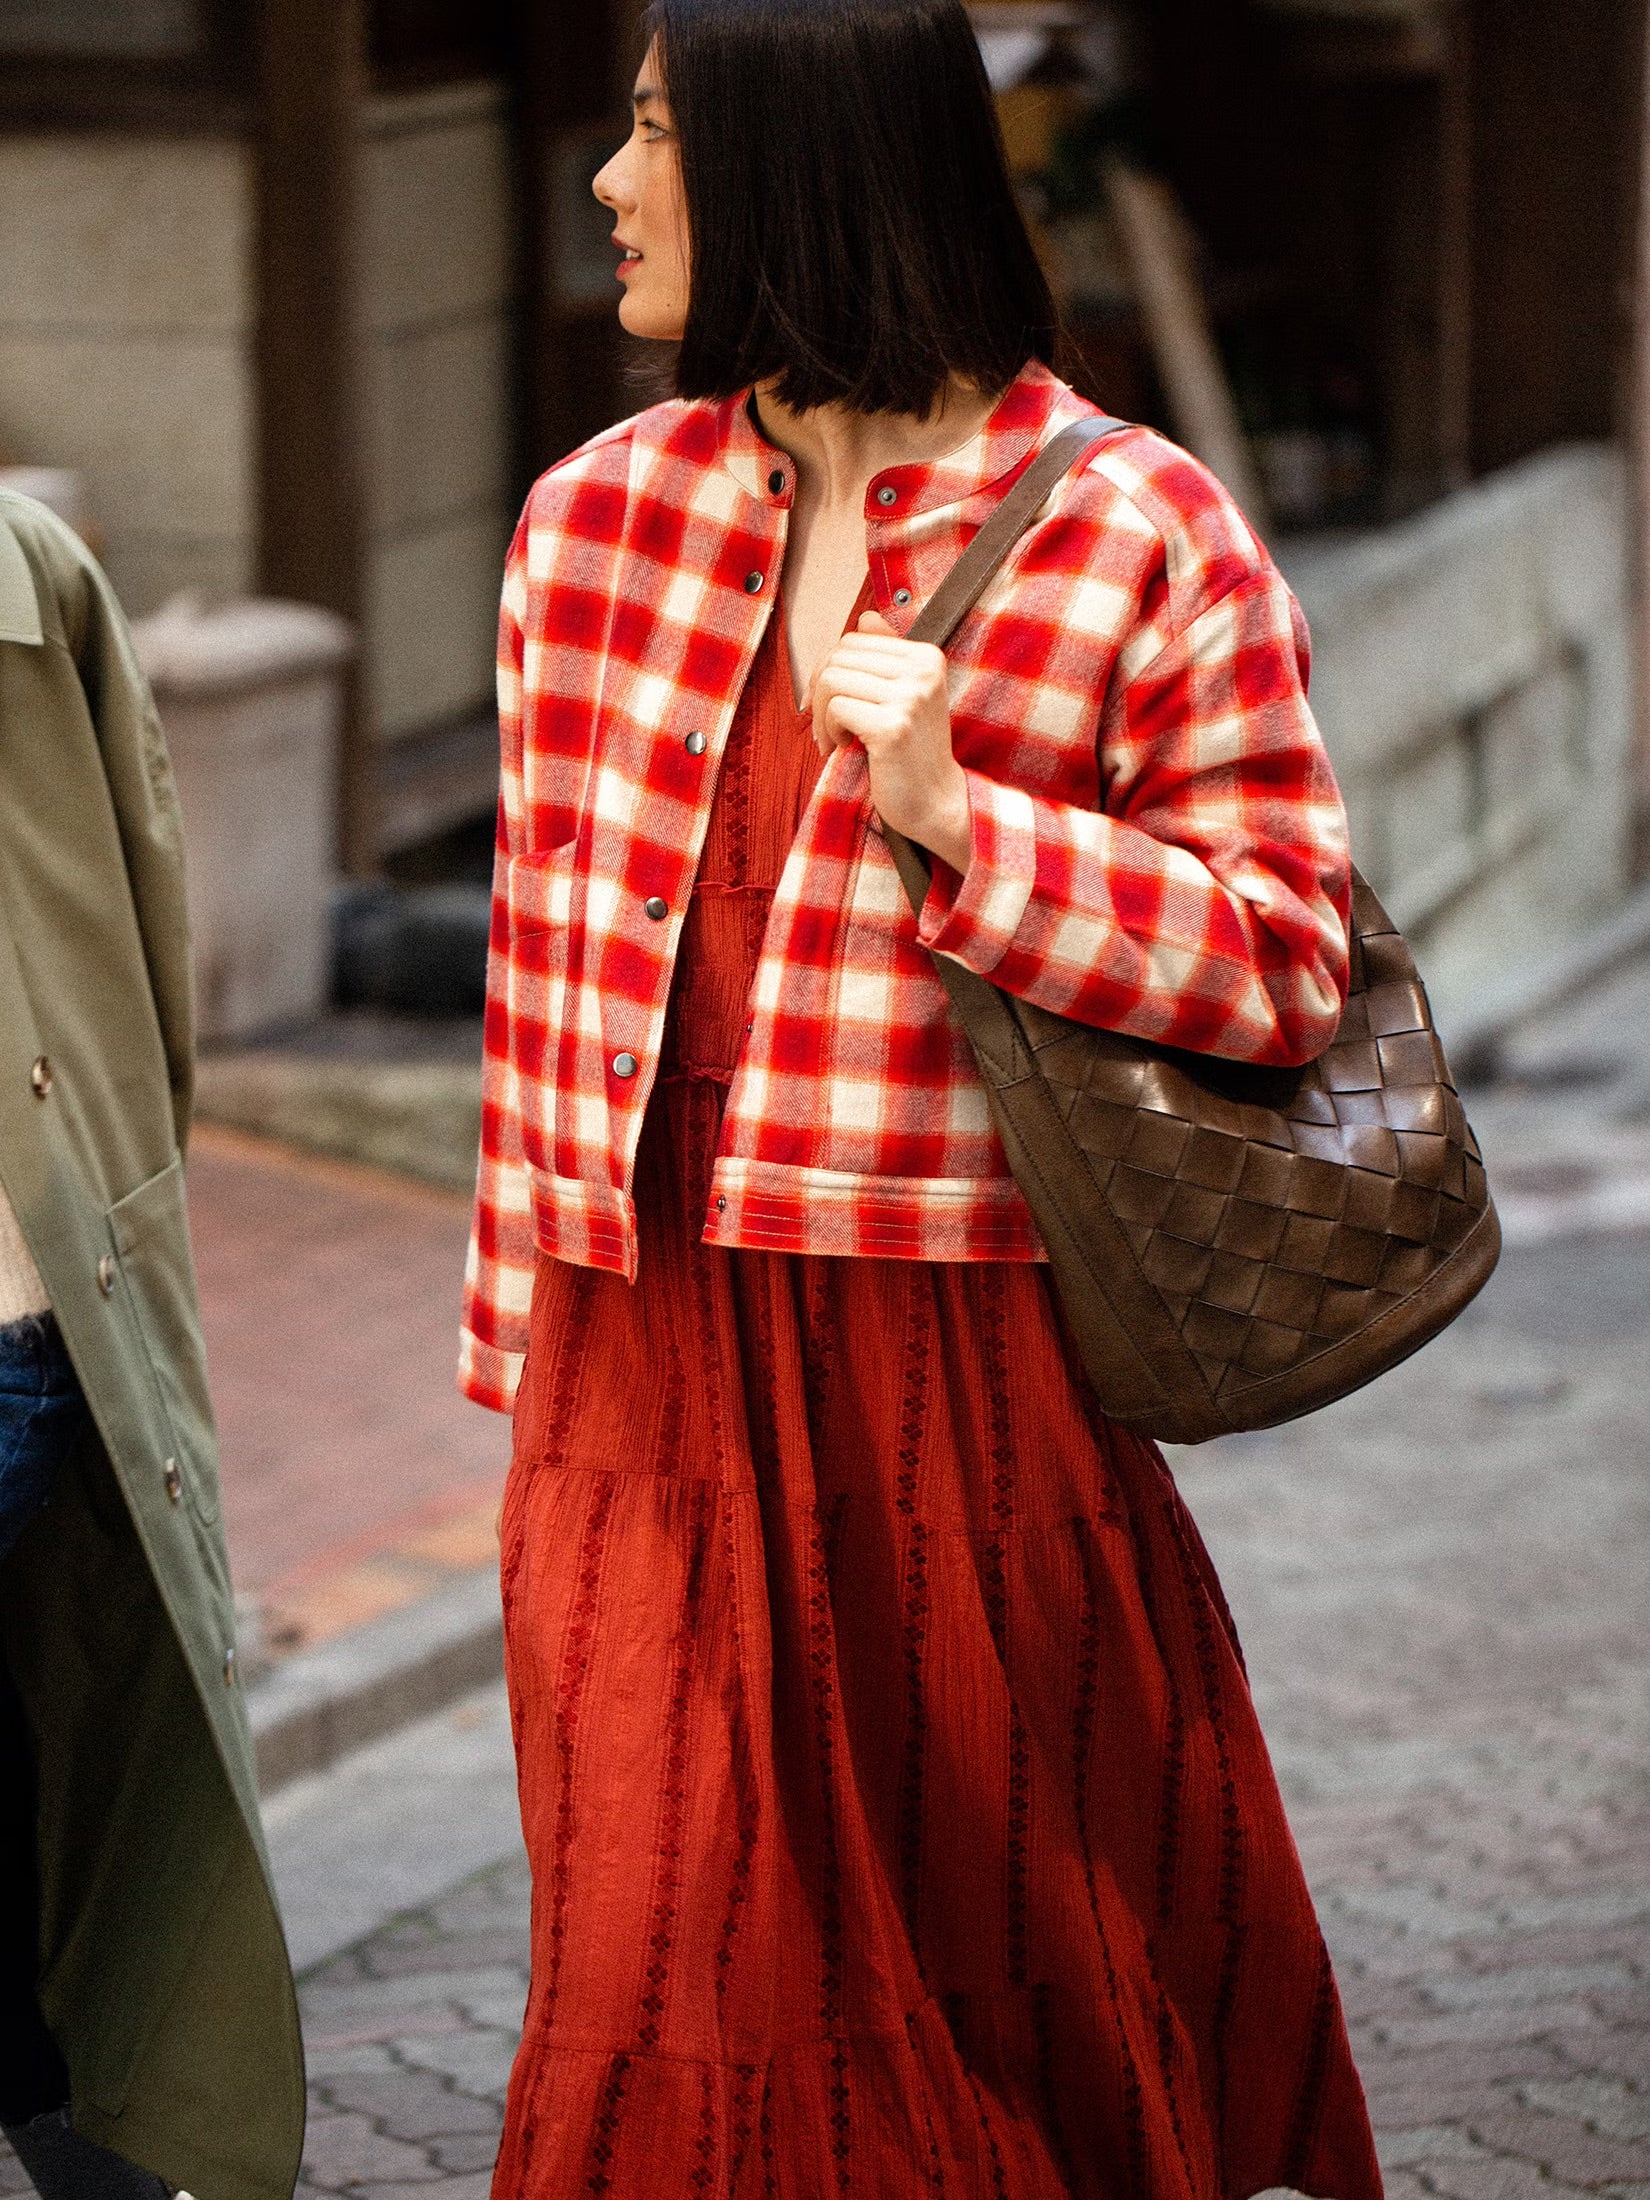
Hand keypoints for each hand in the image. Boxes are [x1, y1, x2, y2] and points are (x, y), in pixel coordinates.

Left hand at [809, 610, 972, 872]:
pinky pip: (836, 708)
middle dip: (820, 691)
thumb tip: (866, 618)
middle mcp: (923, 669)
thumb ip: (887, 655)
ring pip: (832, 679)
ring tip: (834, 738)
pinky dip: (828, 729)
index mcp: (927, 655)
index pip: (855, 640)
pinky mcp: (893, 726)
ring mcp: (910, 697)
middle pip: (839, 655)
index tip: (832, 705)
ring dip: (821, 714)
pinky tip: (843, 747)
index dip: (831, 670)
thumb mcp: (905, 695)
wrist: (935, 801)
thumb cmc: (912, 751)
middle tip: (827, 725)